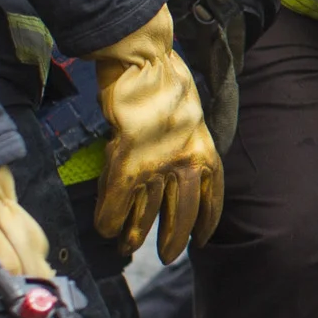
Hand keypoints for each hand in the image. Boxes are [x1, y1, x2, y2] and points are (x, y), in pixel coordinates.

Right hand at [88, 6, 223, 262]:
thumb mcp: (191, 116)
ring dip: (136, 233)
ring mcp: (156, 165)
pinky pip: (117, 202)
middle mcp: (185, 163)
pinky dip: (109, 217)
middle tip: (167, 256)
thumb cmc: (165, 81)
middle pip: (183, 214)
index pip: (213, 196)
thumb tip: (173, 166)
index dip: (208, 222)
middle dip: (174, 238)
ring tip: (128, 246)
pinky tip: (104, 227)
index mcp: (205, 151)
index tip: (203, 240)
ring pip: (147, 213)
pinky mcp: (126, 162)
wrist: (145, 60)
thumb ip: (186, 144)